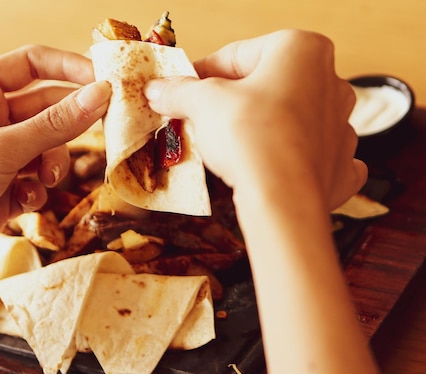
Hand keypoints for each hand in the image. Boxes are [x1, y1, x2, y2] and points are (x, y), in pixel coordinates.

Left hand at [0, 45, 110, 283]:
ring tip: (43, 180)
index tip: (103, 81)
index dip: (69, 68)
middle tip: (101, 130)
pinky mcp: (5, 187)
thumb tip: (101, 93)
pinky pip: (38, 178)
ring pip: (48, 147)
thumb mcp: (3, 149)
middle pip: (47, 108)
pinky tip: (23, 202)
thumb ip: (56, 123)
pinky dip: (37, 190)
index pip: (32, 63)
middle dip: (67, 125)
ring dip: (52, 164)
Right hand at [144, 29, 366, 209]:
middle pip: (266, 85)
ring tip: (228, 147)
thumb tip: (159, 89)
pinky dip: (294, 161)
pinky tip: (275, 167)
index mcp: (301, 50)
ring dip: (264, 128)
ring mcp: (340, 126)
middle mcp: (330, 82)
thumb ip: (180, 91)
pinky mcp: (340, 166)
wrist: (280, 198)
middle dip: (233, 101)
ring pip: (292, 119)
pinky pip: (314, 157)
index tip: (181, 91)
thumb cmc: (249, 136)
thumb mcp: (203, 103)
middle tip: (199, 118)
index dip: (202, 74)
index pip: (237, 55)